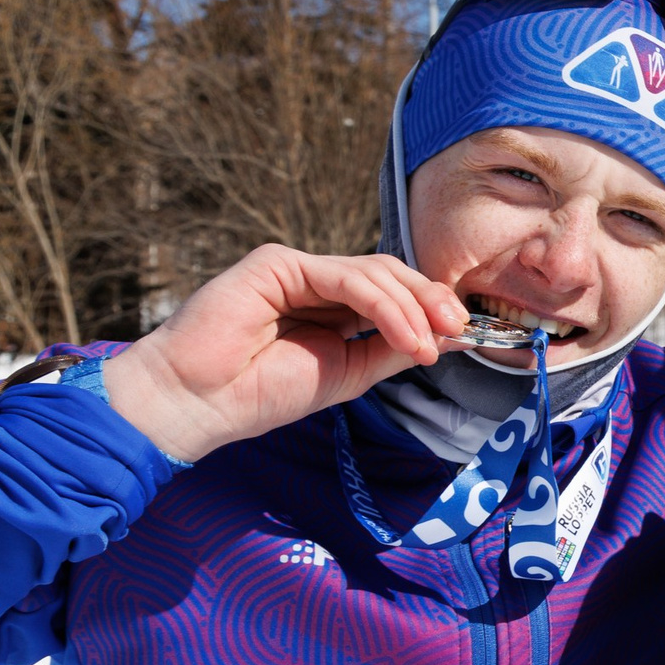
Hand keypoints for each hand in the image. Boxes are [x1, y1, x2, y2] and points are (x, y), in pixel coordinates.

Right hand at [101, 245, 469, 462]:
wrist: (200, 402)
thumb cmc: (261, 394)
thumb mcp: (348, 374)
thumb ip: (392, 349)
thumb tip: (448, 336)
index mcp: (331, 308)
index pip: (393, 294)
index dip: (431, 308)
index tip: (464, 334)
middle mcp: (316, 284)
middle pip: (390, 275)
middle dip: (432, 300)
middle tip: (459, 329)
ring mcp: (296, 269)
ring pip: (375, 272)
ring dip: (413, 308)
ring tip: (429, 345)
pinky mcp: (277, 263)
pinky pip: (347, 278)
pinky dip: (386, 306)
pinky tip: (405, 335)